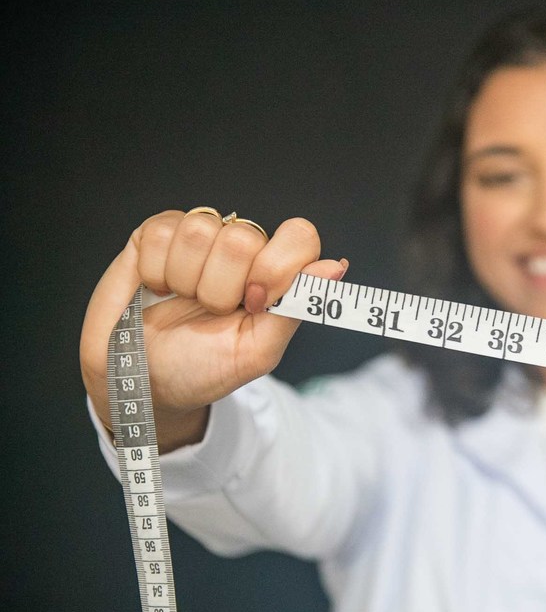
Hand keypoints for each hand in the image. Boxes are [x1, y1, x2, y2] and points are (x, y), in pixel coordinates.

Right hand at [80, 209, 346, 451]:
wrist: (143, 380)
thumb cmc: (204, 368)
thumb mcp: (256, 351)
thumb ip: (297, 306)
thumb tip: (337, 266)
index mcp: (275, 274)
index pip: (299, 235)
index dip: (276, 266)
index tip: (254, 303)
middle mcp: (242, 248)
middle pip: (243, 237)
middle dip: (221, 288)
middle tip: (212, 311)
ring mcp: (201, 237)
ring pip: (200, 231)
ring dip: (187, 280)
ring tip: (185, 301)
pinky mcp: (157, 234)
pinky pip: (161, 233)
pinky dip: (156, 271)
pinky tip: (160, 289)